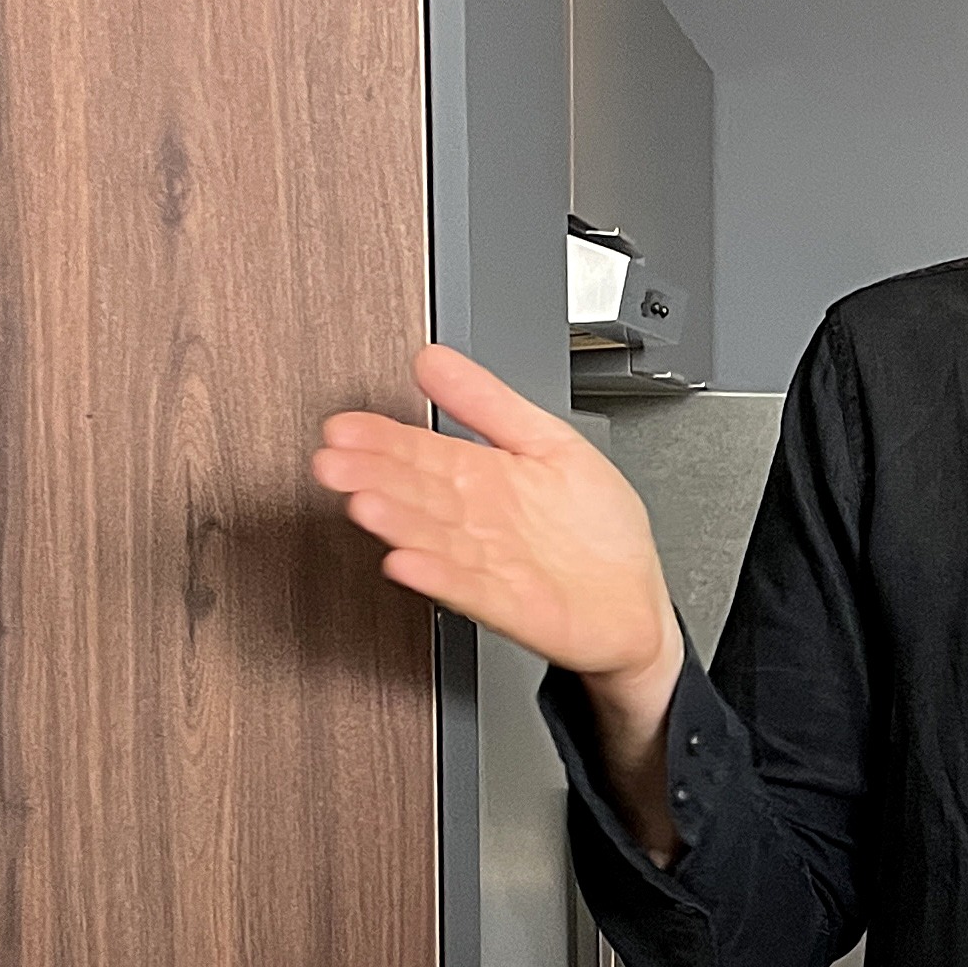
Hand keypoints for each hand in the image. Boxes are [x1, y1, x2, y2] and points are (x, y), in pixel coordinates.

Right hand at [311, 345, 680, 693]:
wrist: (636, 601)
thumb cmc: (596, 530)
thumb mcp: (549, 442)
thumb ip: (489, 403)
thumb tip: (434, 359)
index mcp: (485, 479)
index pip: (423, 451)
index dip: (383, 438)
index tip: (342, 426)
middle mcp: (479, 523)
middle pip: (419, 494)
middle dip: (375, 476)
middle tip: (332, 461)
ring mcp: (492, 566)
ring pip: (436, 539)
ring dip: (399, 523)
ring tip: (364, 503)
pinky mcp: (513, 606)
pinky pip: (471, 589)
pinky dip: (439, 577)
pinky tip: (408, 562)